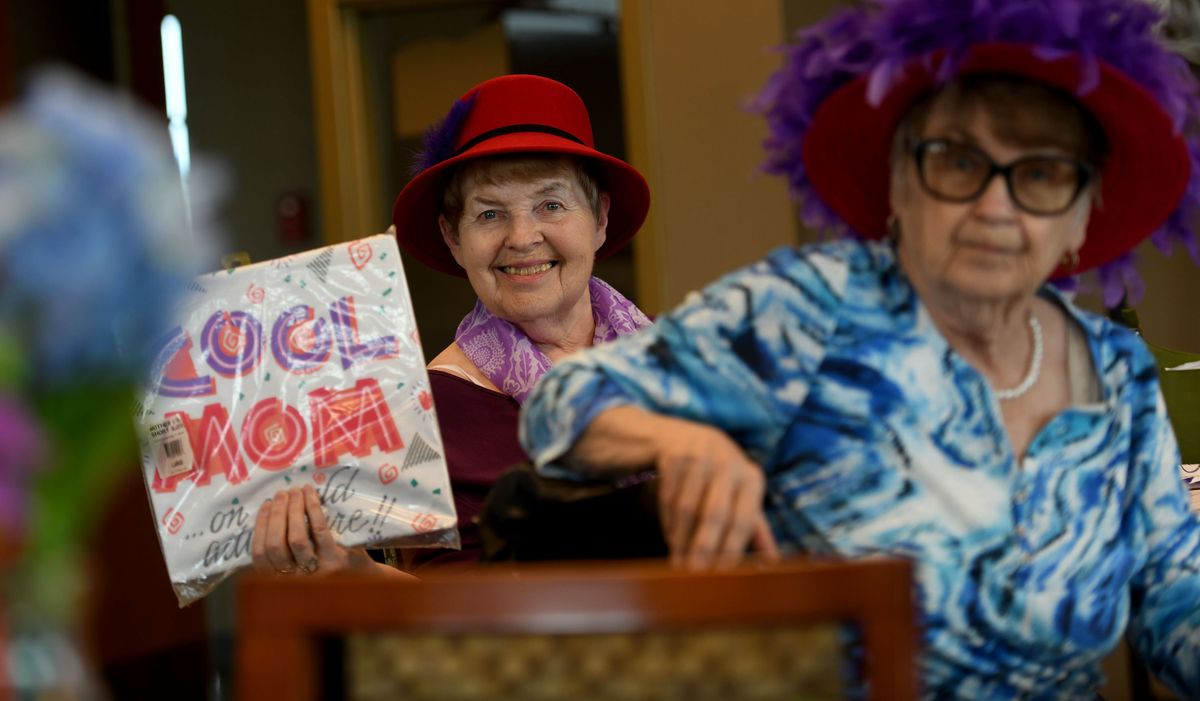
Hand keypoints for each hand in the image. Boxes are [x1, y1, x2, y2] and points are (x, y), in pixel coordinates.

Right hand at [250, 484, 375, 575]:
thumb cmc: (329, 569)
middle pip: (275, 545)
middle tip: (281, 494)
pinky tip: (310, 494)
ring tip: (295, 492)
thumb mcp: (301, 566)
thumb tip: (272, 512)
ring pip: (296, 538)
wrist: (364, 581)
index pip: (260, 555)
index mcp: (281, 580)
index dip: (260, 527)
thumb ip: (284, 550)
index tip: (266, 505)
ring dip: (293, 509)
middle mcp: (295, 580)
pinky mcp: (335, 560)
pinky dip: (312, 509)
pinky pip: (319, 531)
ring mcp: (316, 570)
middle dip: (276, 514)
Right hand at [653, 418, 779, 569]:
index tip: (720, 575)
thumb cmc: (719, 475)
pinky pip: (668, 496)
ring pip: (687, 507)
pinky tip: (670, 538)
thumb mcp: (741, 495)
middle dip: (704, 547)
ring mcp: (699, 457)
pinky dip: (668, 521)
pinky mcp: (674, 455)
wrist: (685, 437)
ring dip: (682, 539)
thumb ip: (756, 527)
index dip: (731, 549)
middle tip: (693, 574)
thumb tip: (773, 563)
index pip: (744, 520)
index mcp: (751, 478)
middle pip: (715, 514)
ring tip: (678, 562)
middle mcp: (728, 463)